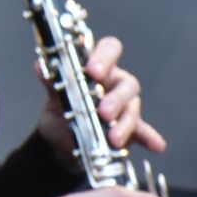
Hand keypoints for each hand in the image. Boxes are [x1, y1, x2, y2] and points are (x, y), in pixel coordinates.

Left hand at [36, 35, 166, 162]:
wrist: (60, 141)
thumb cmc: (62, 110)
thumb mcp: (54, 95)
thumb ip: (51, 79)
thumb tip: (40, 65)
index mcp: (98, 67)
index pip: (109, 50)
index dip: (104, 56)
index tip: (93, 70)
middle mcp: (115, 84)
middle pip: (127, 83)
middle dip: (116, 98)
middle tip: (103, 112)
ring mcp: (126, 107)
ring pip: (133, 109)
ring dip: (125, 123)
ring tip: (113, 138)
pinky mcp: (131, 130)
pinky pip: (144, 133)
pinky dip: (150, 138)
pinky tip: (156, 146)